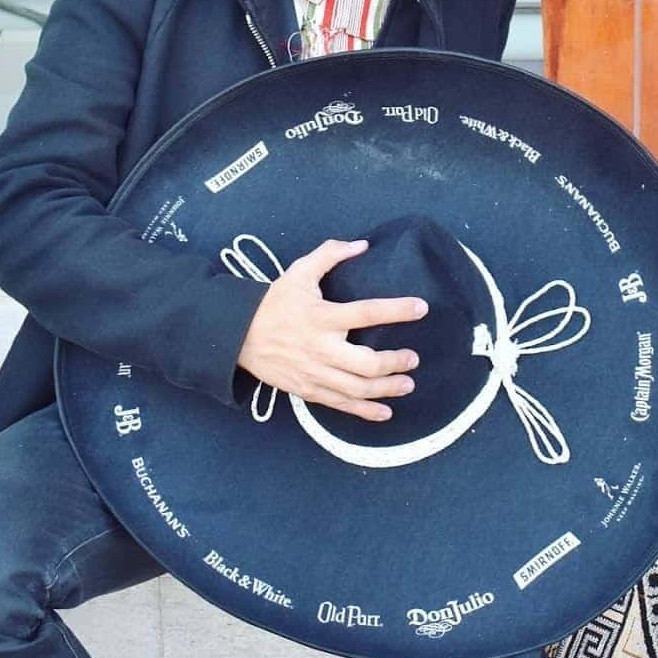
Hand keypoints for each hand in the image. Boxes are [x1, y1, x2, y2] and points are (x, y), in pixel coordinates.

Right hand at [237, 238, 425, 420]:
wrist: (236, 336)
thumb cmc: (273, 302)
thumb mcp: (299, 271)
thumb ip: (330, 254)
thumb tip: (361, 245)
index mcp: (322, 316)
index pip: (367, 312)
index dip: (397, 310)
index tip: (422, 308)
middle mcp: (321, 348)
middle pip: (366, 363)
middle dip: (395, 362)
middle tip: (413, 358)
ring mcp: (314, 373)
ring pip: (357, 389)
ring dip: (387, 389)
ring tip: (407, 384)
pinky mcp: (308, 390)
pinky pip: (341, 405)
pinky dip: (365, 412)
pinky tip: (385, 412)